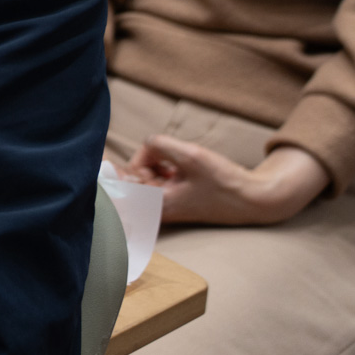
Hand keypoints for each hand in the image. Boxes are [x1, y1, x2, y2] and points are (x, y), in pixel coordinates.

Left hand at [125, 137, 329, 225]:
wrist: (253, 200)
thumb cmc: (224, 182)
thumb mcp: (190, 155)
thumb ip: (158, 145)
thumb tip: (144, 146)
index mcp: (156, 204)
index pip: (115, 190)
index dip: (106, 171)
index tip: (102, 156)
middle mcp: (156, 210)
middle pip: (126, 182)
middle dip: (136, 164)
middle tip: (156, 158)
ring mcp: (163, 207)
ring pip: (140, 178)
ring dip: (149, 165)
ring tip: (172, 165)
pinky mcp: (171, 201)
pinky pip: (152, 181)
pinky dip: (158, 169)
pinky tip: (174, 169)